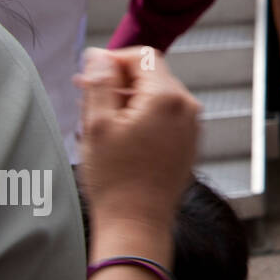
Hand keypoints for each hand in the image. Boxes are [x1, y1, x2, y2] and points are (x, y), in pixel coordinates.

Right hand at [74, 47, 199, 230]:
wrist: (138, 223)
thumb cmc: (116, 179)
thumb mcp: (97, 125)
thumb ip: (100, 83)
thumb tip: (100, 56)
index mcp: (168, 97)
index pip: (143, 56)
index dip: (114, 59)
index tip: (90, 73)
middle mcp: (188, 107)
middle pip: (151, 76)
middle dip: (118, 82)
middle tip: (86, 99)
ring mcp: (192, 126)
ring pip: (157, 97)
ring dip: (128, 101)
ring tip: (98, 123)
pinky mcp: (189, 142)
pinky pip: (165, 117)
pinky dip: (143, 118)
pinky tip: (119, 137)